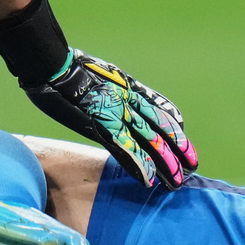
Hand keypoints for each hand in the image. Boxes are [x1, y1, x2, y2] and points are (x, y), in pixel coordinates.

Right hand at [25, 50, 197, 188]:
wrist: (52, 65)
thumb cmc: (62, 67)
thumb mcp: (93, 72)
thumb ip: (108, 82)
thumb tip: (107, 92)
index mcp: (125, 88)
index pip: (156, 108)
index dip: (171, 124)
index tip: (183, 136)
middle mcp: (126, 102)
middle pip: (158, 126)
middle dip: (176, 147)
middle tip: (192, 164)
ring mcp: (117, 114)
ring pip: (148, 139)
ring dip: (164, 161)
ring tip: (179, 178)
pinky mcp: (102, 125)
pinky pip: (125, 148)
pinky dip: (138, 164)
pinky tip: (150, 179)